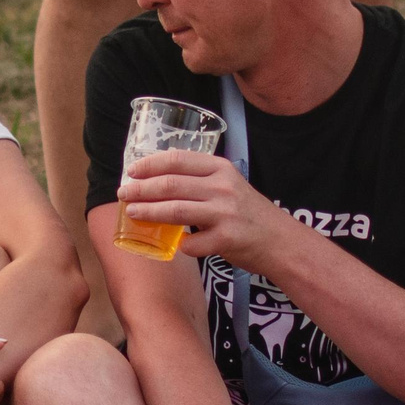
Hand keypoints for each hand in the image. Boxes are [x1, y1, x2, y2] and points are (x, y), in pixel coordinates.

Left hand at [117, 150, 304, 272]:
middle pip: (170, 184)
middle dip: (141, 189)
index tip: (132, 172)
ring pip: (175, 211)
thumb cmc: (248, 213)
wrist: (281, 241)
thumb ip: (200, 180)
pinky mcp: (226, 239)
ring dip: (149, 212)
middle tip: (124, 193)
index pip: (177, 160)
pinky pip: (191, 243)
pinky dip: (181, 245)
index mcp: (221, 169)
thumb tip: (157, 178)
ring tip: (133, 212)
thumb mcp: (229, 185)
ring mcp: (225, 213)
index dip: (150, 165)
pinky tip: (178, 244)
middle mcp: (222, 187)